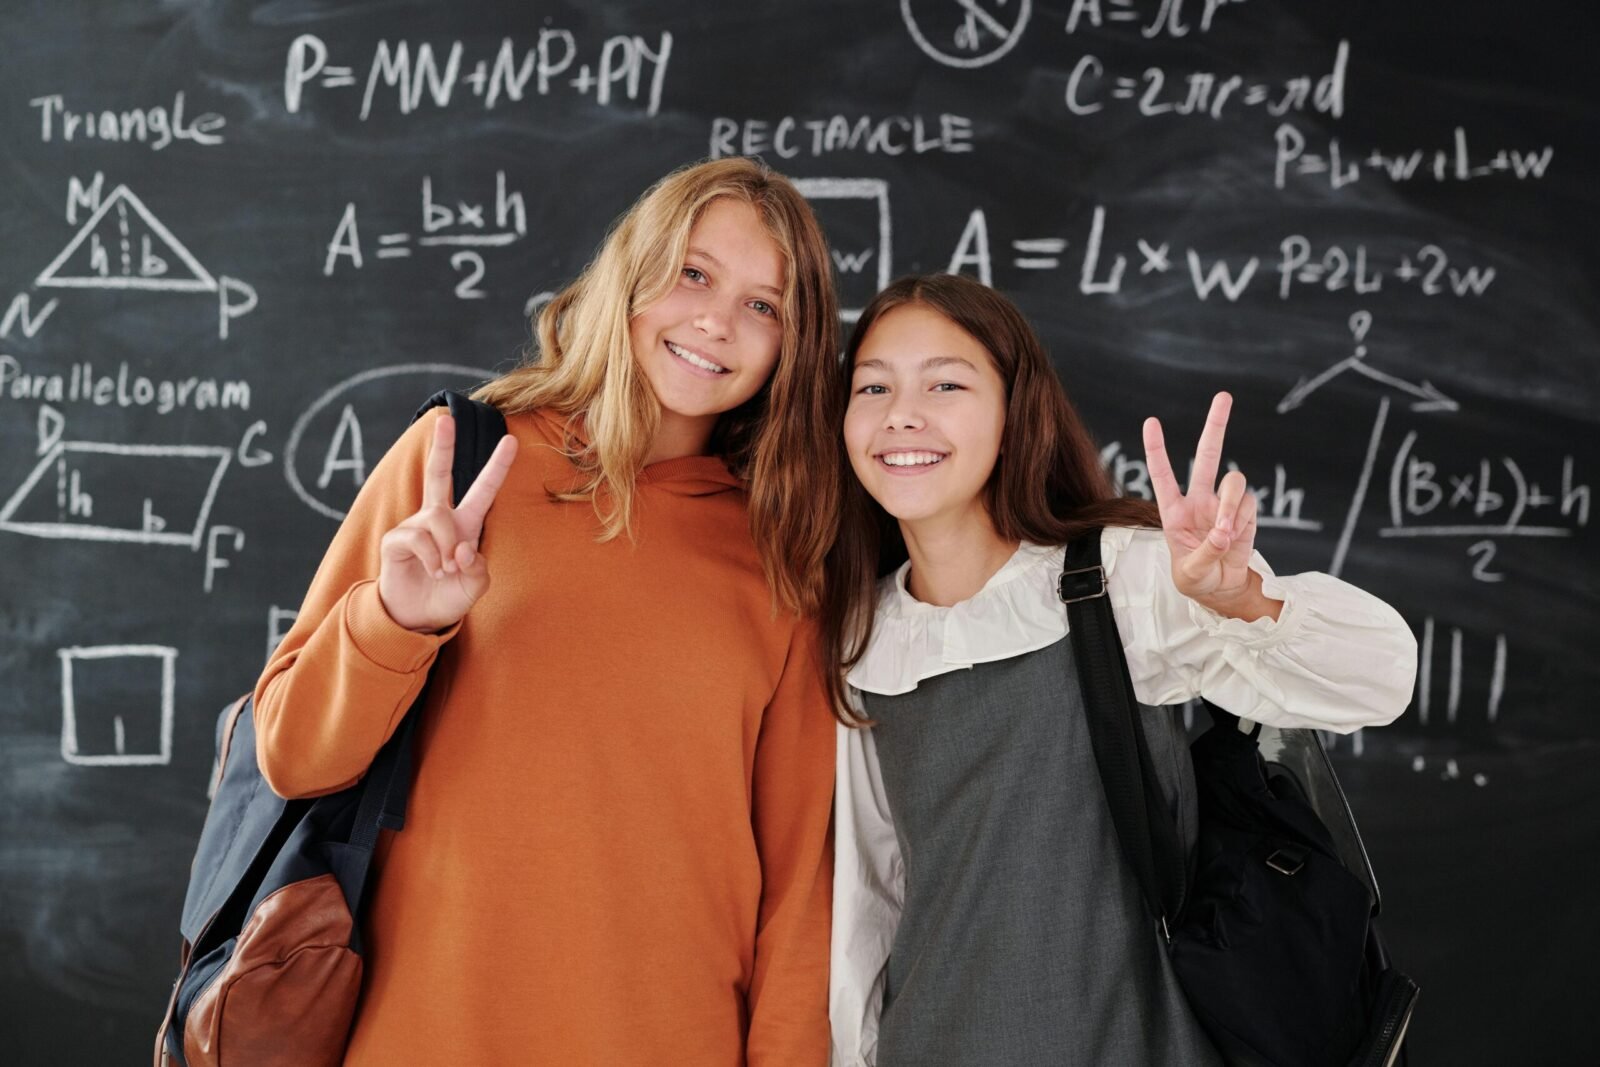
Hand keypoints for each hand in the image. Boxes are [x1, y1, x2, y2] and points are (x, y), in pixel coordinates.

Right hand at [377, 414, 518, 632]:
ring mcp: (415, 526)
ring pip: (439, 518)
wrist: (418, 617)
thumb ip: (478, 568)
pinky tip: (432, 570)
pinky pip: (418, 538)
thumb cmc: (449, 595)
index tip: (512, 440)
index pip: (483, 490)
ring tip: (446, 570)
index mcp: (465, 523)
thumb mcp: (475, 586)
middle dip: (443, 447)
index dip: (497, 466)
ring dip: (448, 548)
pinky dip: (432, 558)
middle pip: (439, 474)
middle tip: (446, 420)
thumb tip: (462, 549)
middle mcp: (439, 518)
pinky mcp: (396, 539)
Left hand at [1141, 392, 1274, 619]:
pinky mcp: (1244, 512)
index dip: (1157, 449)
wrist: (1221, 589)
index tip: (1151, 422)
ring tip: (1224, 533)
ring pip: (1234, 481)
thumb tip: (1224, 532)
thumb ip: (1206, 551)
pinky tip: (1235, 538)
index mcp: (1173, 511)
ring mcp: (1222, 504)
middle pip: (1207, 455)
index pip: (1162, 474)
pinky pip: (1248, 505)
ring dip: (1230, 505)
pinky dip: (1242, 520)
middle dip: (1215, 425)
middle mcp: (1198, 500)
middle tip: (1223, 396)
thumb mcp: (1191, 572)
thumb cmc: (1196, 578)